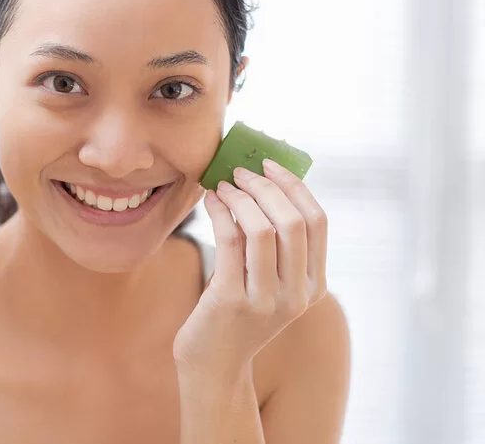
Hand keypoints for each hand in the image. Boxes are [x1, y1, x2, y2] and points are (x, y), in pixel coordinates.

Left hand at [173, 158, 328, 386]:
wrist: (214, 363)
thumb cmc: (236, 312)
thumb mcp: (267, 281)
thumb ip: (275, 245)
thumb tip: (263, 182)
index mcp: (314, 285)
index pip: (317, 222)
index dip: (295, 186)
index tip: (270, 164)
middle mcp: (298, 294)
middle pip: (292, 221)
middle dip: (265, 186)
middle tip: (240, 171)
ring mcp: (267, 299)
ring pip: (262, 229)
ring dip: (240, 197)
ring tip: (222, 185)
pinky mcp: (233, 300)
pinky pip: (230, 240)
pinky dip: (220, 211)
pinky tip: (210, 201)